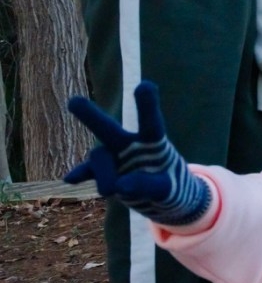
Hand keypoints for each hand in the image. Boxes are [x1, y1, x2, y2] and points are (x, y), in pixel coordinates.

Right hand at [64, 82, 211, 225]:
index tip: (144, 85)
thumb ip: (147, 186)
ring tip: (110, 192)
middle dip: (92, 116)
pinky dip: (81, 174)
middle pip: (109, 129)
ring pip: (100, 158)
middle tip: (73, 102)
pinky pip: (89, 171)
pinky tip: (70, 179)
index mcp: (153, 142)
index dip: (147, 105)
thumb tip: (119, 187)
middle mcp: (130, 144)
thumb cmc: (170, 185)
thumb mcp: (166, 188)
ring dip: (104, 175)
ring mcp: (115, 158)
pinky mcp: (105, 173)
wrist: (162, 197)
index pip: (150, 122)